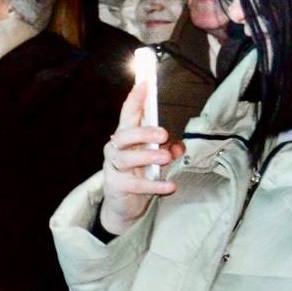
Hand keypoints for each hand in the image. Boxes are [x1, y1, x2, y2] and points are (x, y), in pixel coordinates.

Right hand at [98, 79, 181, 235]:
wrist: (126, 206)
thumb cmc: (140, 175)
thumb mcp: (157, 160)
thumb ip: (167, 149)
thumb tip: (178, 146)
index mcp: (125, 138)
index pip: (128, 115)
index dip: (135, 99)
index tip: (144, 83)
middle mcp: (115, 150)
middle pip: (124, 135)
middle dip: (143, 132)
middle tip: (163, 134)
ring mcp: (113, 168)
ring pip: (126, 158)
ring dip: (147, 156)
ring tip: (166, 157)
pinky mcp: (116, 186)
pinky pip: (135, 184)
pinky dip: (154, 186)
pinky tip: (170, 186)